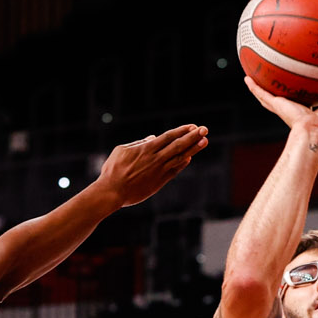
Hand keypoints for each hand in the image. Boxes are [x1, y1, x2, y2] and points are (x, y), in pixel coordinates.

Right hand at [95, 124, 209, 206]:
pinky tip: (190, 158)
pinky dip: (183, 164)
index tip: (193, 126)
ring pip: (180, 157)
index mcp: (147, 148)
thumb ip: (139, 143)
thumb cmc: (113, 170)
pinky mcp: (159, 182)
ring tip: (204, 141)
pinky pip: (174, 171)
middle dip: (193, 136)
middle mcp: (156, 159)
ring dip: (193, 149)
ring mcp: (159, 171)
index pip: (169, 137)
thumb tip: (152, 138)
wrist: (112, 191)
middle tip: (205, 129)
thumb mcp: (122, 150)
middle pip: (179, 145)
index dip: (182, 131)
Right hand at [244, 77, 317, 140]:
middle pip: (277, 97)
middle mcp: (288, 107)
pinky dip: (253, 87)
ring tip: (250, 77)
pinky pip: (261, 94)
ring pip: (265, 95)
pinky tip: (246, 78)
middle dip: (272, 89)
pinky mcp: (276, 105)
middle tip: (266, 78)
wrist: (314, 131)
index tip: (290, 86)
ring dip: (258, 87)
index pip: (295, 99)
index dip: (292, 93)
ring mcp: (280, 106)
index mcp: (301, 109)